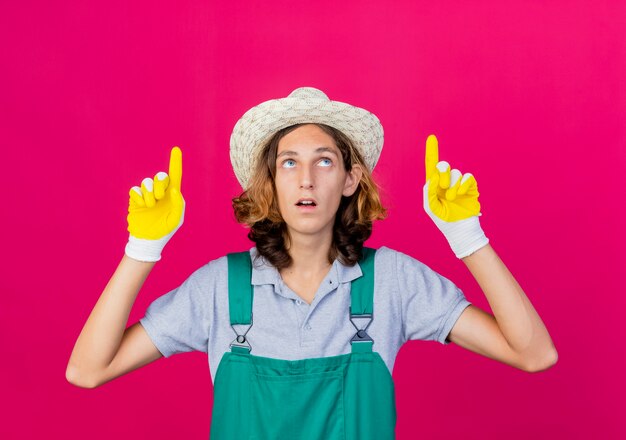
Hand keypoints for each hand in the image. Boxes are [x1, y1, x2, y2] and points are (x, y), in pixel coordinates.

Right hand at [124, 147, 184, 261]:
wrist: (147, 240)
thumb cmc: (165, 230)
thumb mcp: (176, 219)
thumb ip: (178, 203)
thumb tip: (174, 188)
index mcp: (173, 195)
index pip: (175, 176)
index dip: (175, 163)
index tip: (176, 150)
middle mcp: (161, 192)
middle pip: (160, 177)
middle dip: (159, 184)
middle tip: (159, 197)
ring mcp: (148, 195)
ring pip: (146, 182)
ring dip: (149, 194)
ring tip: (150, 206)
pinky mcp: (136, 199)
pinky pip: (135, 190)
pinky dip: (138, 197)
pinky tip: (141, 206)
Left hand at [422, 135, 488, 258]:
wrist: (460, 230)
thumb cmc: (443, 220)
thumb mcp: (431, 207)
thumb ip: (429, 191)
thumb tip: (432, 177)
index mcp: (434, 185)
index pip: (432, 166)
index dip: (432, 152)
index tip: (431, 138)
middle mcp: (446, 182)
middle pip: (443, 166)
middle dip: (442, 173)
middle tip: (442, 186)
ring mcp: (458, 184)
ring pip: (455, 173)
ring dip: (452, 185)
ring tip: (452, 198)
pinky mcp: (470, 187)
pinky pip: (467, 177)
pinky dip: (463, 184)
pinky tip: (460, 194)